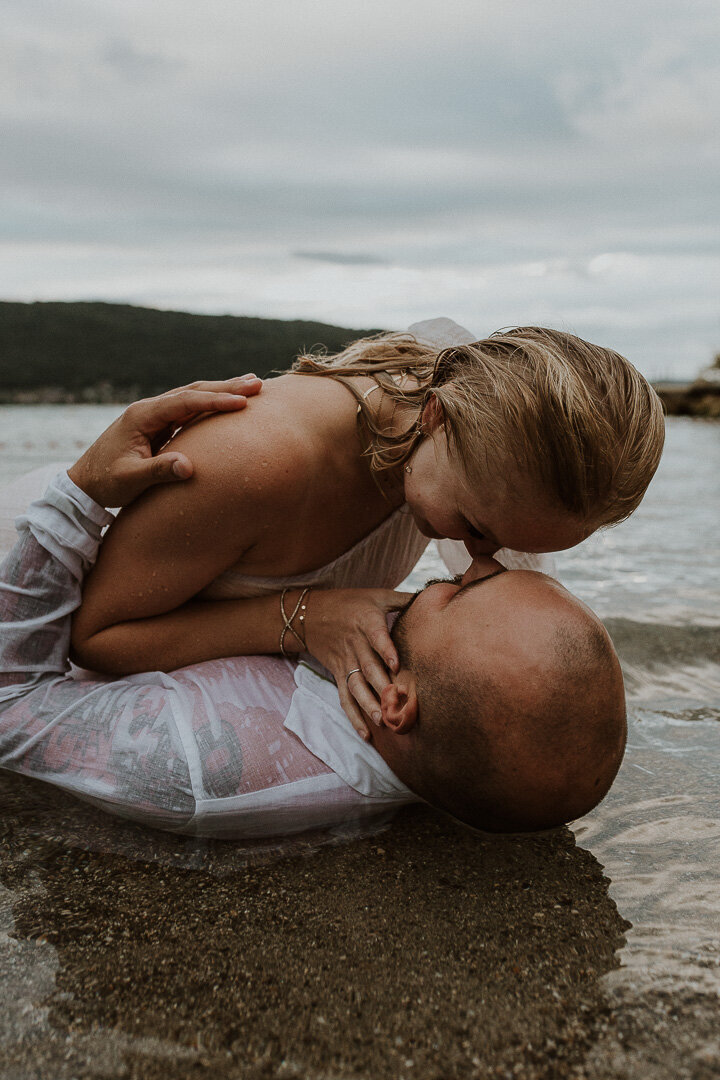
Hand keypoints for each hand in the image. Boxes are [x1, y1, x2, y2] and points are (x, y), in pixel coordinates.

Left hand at [67, 376, 261, 506]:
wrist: (84, 484)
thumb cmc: (105, 483)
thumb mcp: (130, 480)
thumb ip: (158, 471)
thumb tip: (189, 467)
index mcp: (142, 416)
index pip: (185, 402)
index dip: (215, 401)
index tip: (243, 402)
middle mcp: (148, 409)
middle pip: (192, 391)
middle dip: (226, 387)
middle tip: (258, 384)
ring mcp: (153, 416)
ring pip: (192, 396)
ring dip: (221, 390)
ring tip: (250, 385)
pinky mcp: (157, 425)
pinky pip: (188, 410)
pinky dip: (210, 404)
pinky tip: (227, 403)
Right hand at [304, 588, 412, 738]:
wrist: (309, 614)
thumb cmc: (349, 602)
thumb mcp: (376, 595)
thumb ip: (403, 599)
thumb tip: (432, 597)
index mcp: (366, 622)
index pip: (376, 636)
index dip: (386, 649)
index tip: (397, 663)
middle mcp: (355, 645)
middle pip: (369, 668)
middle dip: (383, 687)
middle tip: (399, 705)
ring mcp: (345, 662)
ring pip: (356, 686)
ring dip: (369, 705)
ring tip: (383, 721)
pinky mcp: (338, 674)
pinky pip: (344, 697)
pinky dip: (353, 716)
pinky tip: (366, 733)